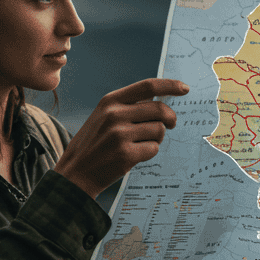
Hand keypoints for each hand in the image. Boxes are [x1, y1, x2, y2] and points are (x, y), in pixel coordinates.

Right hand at [54, 78, 188, 198]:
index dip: (170, 86)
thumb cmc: (93, 144)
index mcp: (110, 101)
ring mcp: (120, 135)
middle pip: (159, 109)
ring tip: (140, 144)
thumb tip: (160, 102)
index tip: (185, 88)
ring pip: (159, 130)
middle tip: (170, 125)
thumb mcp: (103, 116)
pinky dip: (149, 152)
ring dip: (157, 138)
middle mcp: (114, 114)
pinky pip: (153, 149)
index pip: (147, 86)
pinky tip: (134, 156)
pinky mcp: (126, 155)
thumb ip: (127, 106)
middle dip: (170, 118)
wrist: (74, 173)